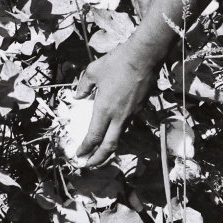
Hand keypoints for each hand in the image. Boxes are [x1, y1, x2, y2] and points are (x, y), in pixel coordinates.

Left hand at [74, 38, 158, 165]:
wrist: (145, 56)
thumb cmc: (117, 62)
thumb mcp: (93, 71)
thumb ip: (83, 86)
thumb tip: (78, 96)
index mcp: (104, 110)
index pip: (93, 137)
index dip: (85, 149)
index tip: (78, 155)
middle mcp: (119, 117)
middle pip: (108, 147)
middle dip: (98, 160)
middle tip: (88, 165)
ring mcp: (132, 114)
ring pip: (119, 137)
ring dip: (108, 147)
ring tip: (100, 151)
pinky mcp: (140, 108)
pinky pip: (127, 125)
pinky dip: (118, 133)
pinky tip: (114, 130)